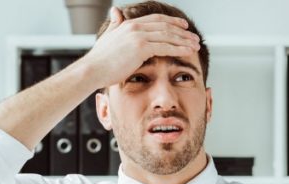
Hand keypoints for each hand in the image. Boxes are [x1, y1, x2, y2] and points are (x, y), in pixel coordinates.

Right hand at [80, 7, 200, 90]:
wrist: (92, 69)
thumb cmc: (99, 59)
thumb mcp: (108, 37)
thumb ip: (114, 24)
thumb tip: (115, 10)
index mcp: (129, 24)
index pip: (156, 20)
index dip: (172, 22)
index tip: (183, 26)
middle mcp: (135, 26)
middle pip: (165, 26)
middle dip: (182, 31)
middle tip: (194, 37)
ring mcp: (138, 35)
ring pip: (168, 35)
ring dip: (184, 40)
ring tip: (196, 45)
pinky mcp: (141, 47)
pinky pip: (166, 46)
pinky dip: (179, 48)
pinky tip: (189, 51)